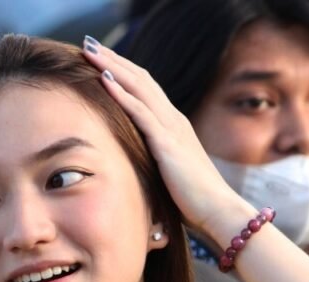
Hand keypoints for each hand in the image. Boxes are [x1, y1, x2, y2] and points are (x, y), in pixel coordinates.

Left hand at [80, 36, 255, 238]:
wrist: (218, 211)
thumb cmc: (195, 200)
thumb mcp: (171, 173)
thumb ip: (157, 160)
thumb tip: (138, 163)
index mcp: (174, 126)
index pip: (146, 89)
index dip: (124, 71)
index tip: (101, 59)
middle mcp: (174, 120)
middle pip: (140, 79)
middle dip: (114, 59)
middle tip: (90, 43)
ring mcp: (171, 129)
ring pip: (138, 88)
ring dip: (112, 67)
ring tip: (90, 50)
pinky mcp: (167, 144)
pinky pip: (140, 112)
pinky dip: (121, 93)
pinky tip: (103, 79)